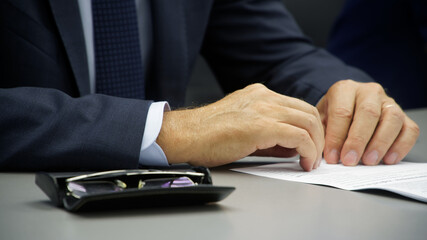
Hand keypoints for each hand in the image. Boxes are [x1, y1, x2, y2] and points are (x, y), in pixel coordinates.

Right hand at [157, 84, 323, 170]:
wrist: (186, 136)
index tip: (312, 145)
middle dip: (319, 135)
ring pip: (308, 122)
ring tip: (311, 161)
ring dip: (316, 144)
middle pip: (308, 112)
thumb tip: (292, 147)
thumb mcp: (244, 127)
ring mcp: (263, 109)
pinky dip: (308, 150)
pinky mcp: (261, 126)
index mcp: (260, 94)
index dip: (311, 127)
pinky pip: (298, 136)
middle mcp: (264, 97)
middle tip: (317, 155)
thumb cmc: (207, 135)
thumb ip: (270, 134)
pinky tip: (304, 162)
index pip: (298, 106)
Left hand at [317, 80, 419, 165]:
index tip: (332, 157)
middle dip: (358, 140)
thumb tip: (329, 155)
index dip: (336, 137)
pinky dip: (401, 146)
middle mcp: (369, 92)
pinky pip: (409, 130)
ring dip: (380, 143)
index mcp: (344, 89)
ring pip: (392, 118)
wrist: (347, 108)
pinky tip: (388, 159)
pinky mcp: (404, 116)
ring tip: (368, 161)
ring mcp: (389, 102)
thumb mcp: (321, 120)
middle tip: (350, 160)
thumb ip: (323, 133)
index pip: (342, 112)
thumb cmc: (333, 116)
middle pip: (368, 113)